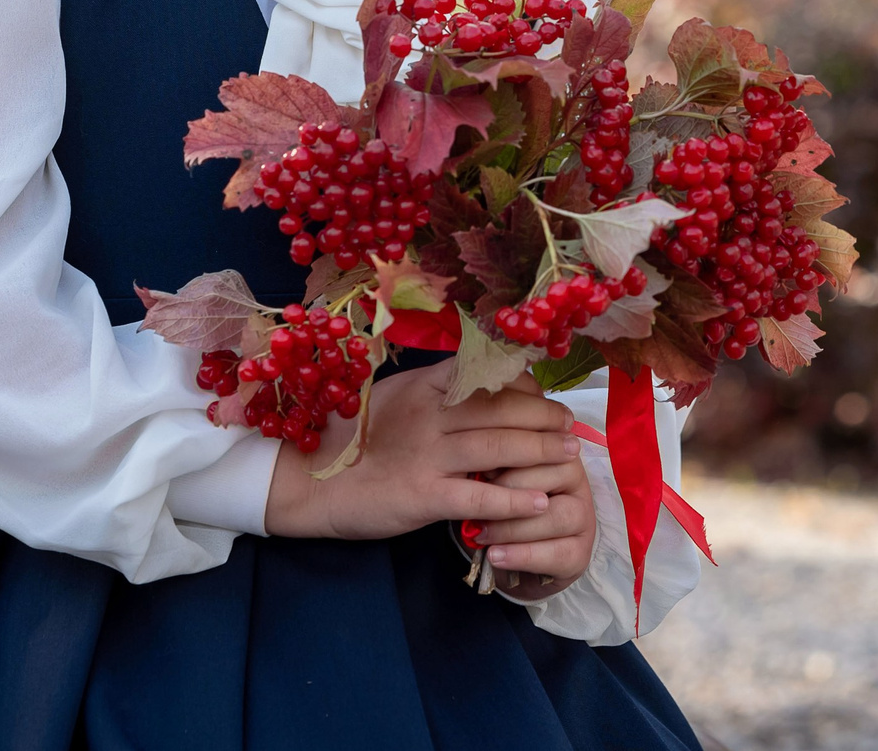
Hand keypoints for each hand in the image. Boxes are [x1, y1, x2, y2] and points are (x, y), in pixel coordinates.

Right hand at [262, 364, 579, 542]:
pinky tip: (541, 501)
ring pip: (500, 449)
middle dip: (545, 418)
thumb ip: (439, 386)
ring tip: (569, 456)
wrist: (307, 479)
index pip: (488, 374)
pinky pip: (480, 496)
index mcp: (425, 385)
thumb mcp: (397, 396)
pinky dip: (514, 499)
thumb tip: (484, 375)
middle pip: (503, 410)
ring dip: (542, 453)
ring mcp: (427, 455)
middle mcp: (430, 414)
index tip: (545, 396)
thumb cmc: (356, 437)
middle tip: (570, 427)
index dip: (525, 385)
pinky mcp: (423, 496)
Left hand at [466, 456, 594, 599]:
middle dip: (509, 490)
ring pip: (557, 516)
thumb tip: (478, 463)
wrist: (510, 560)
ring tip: (482, 534)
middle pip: (553, 474)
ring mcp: (583, 517)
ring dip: (514, 527)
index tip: (480, 465)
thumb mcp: (491, 479)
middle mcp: (577, 479)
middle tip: (477, 503)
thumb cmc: (498, 508)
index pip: (541, 441)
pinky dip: (522, 556)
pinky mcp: (581, 554)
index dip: (509, 452)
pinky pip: (557, 554)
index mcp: (556, 449)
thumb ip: (491, 465)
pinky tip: (496, 556)